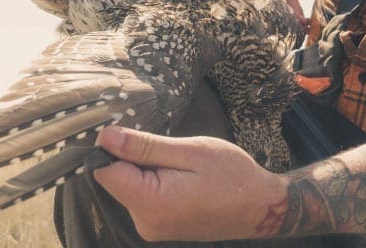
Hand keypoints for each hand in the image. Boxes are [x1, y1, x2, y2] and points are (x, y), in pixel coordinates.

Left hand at [94, 126, 287, 241]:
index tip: (143, 139)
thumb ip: (144, 147)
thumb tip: (105, 137)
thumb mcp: (190, 151)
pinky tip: (181, 180)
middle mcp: (145, 222)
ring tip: (183, 169)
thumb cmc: (232, 175)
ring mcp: (151, 228)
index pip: (104, 171)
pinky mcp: (157, 226)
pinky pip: (142, 196)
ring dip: (148, 170)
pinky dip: (155, 182)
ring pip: (129, 185)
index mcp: (151, 203)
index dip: (116, 148)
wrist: (260, 207)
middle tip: (175, 155)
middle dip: (136, 159)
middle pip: (115, 178)